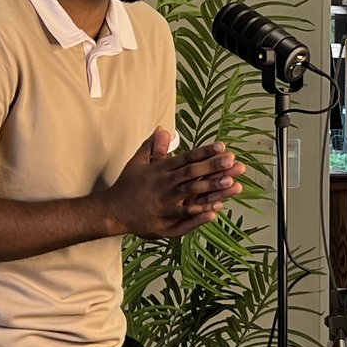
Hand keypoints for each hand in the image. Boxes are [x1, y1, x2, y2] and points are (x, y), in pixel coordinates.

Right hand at [103, 129, 243, 237]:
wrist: (113, 210)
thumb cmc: (127, 185)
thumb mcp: (137, 162)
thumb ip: (152, 146)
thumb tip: (162, 128)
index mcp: (161, 169)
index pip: (187, 157)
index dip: (205, 152)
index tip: (222, 146)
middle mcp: (165, 183)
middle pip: (194, 173)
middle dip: (215, 167)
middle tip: (233, 162)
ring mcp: (166, 201)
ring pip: (193, 193)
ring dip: (213, 188)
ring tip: (232, 183)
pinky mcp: (165, 217)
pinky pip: (185, 215)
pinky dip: (200, 213)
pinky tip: (216, 211)